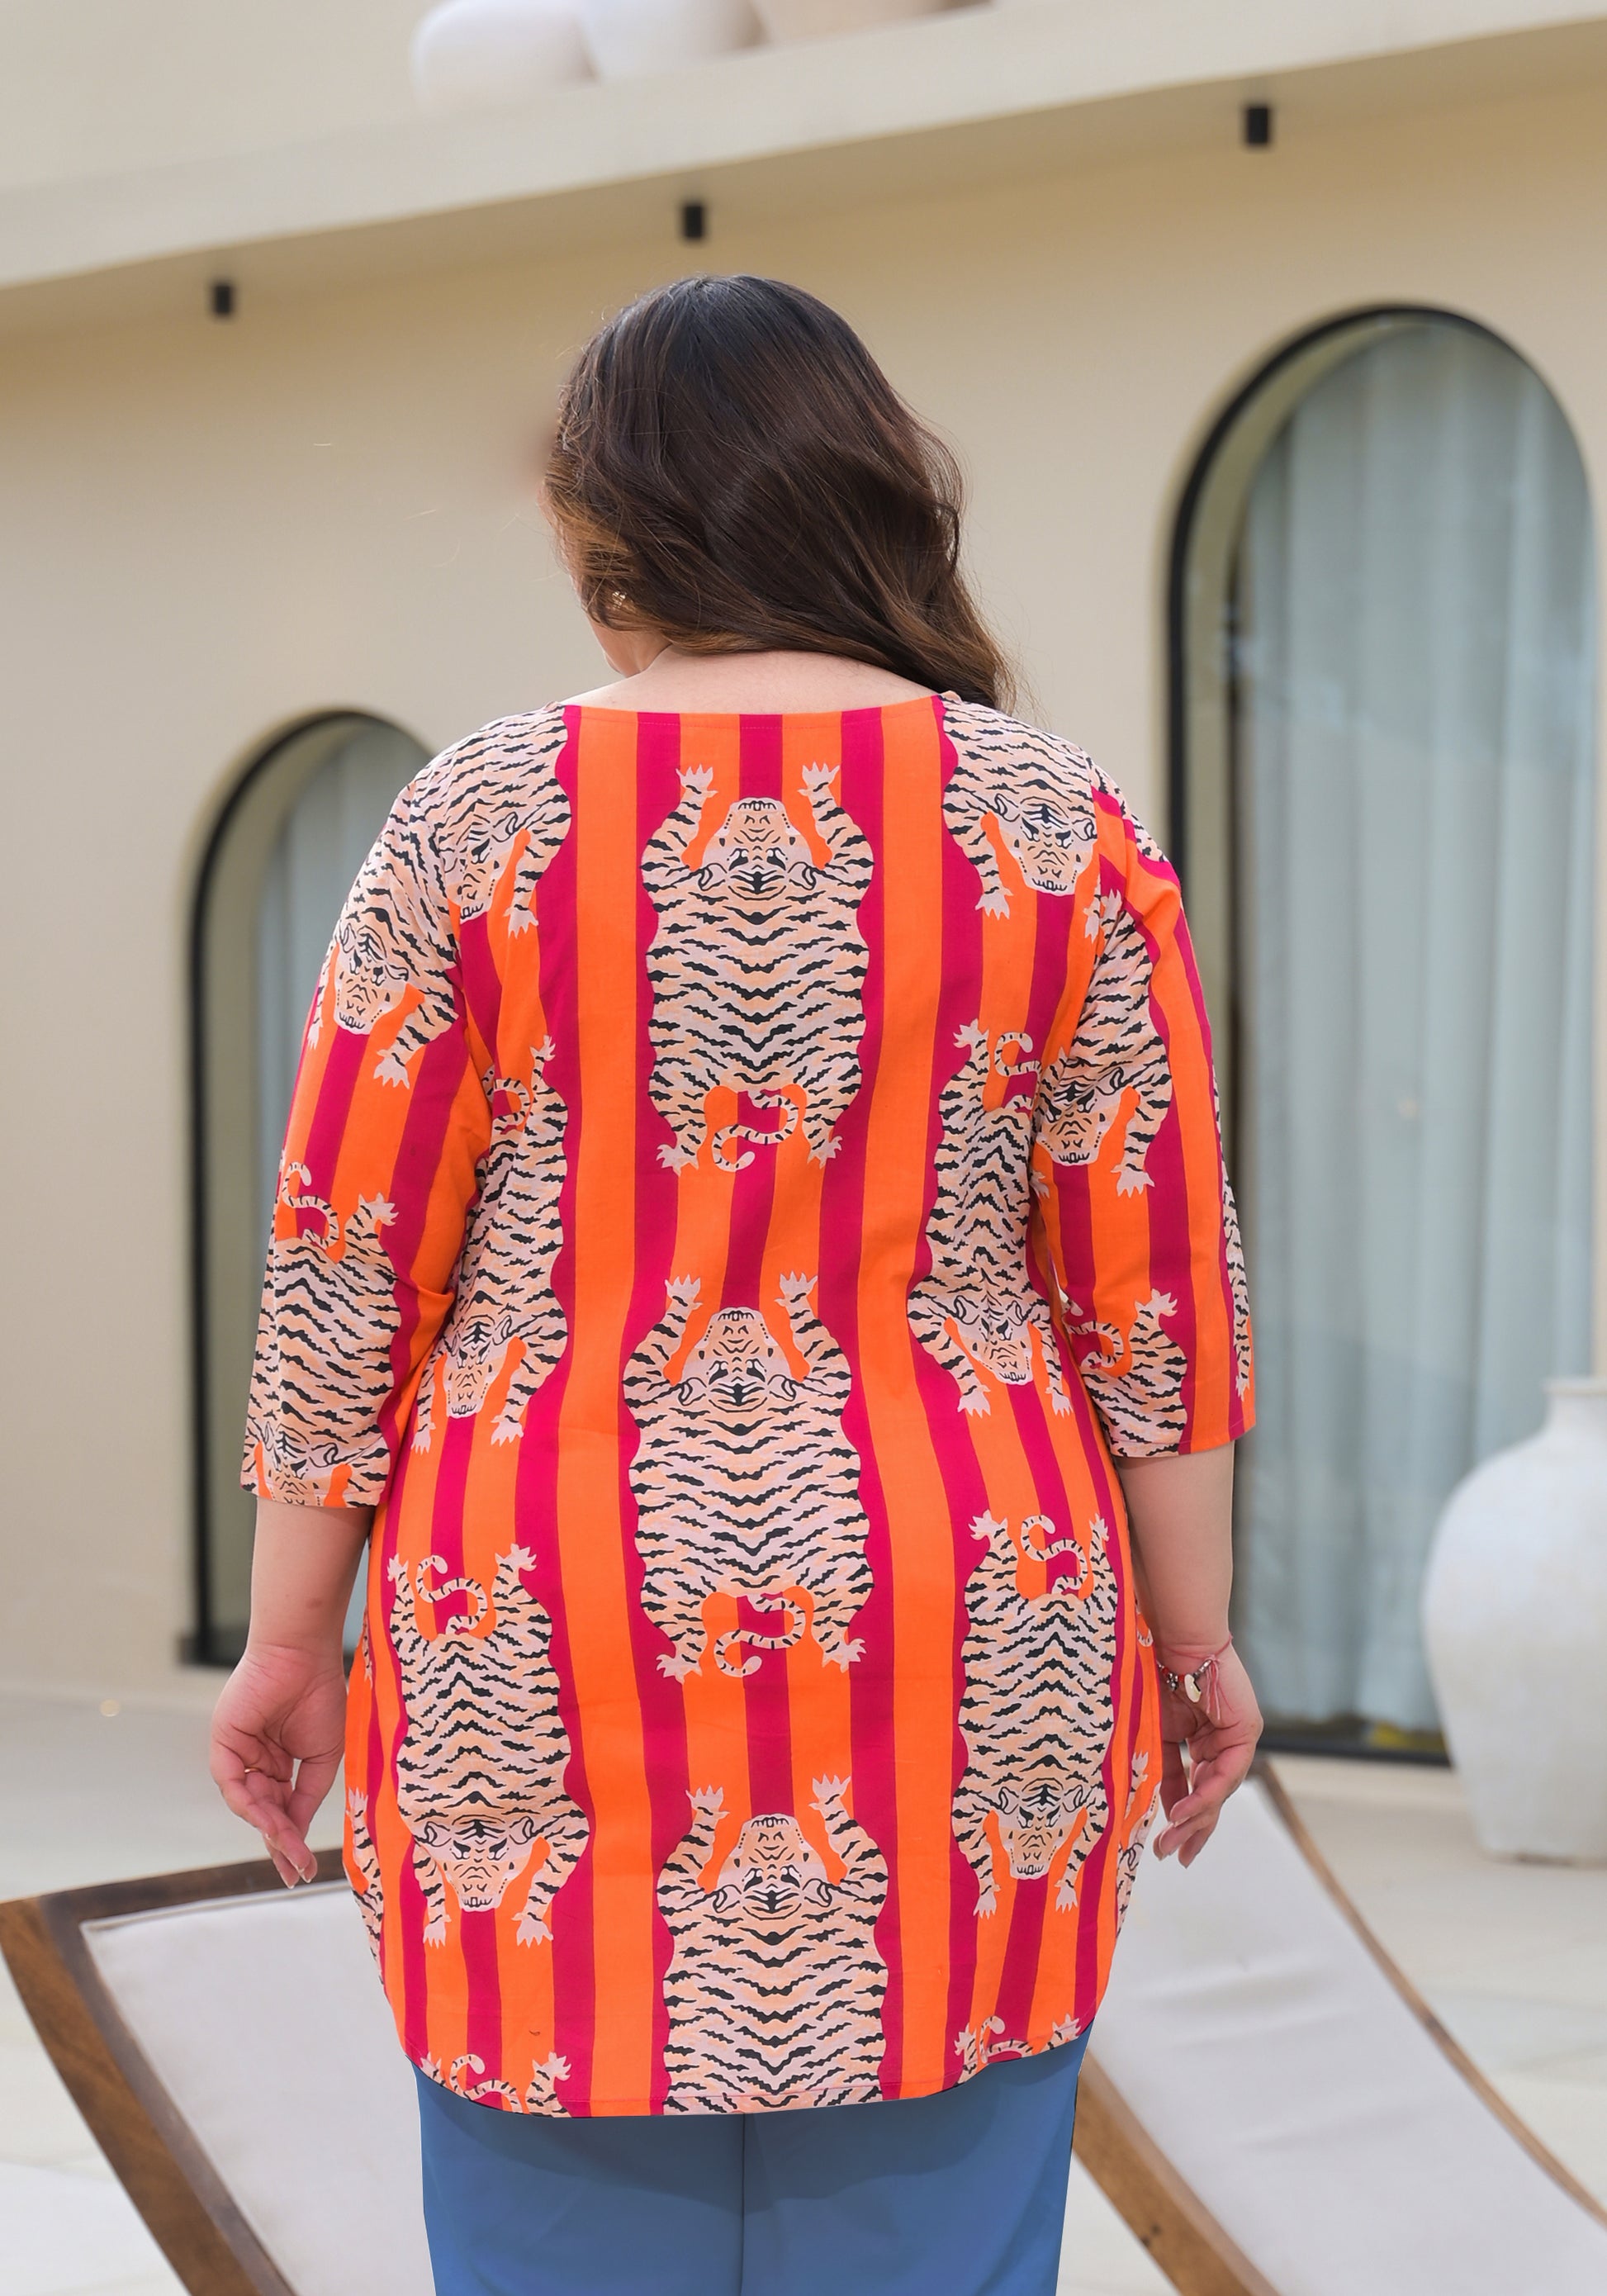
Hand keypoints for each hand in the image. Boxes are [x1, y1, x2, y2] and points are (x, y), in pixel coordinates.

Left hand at [210, 1642, 346, 1887]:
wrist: (303, 1656)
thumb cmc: (320, 1696)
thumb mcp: (323, 1757)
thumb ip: (308, 1795)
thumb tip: (296, 1833)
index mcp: (280, 1762)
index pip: (281, 1809)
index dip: (291, 1839)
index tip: (303, 1870)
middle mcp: (257, 1762)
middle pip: (264, 1812)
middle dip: (279, 1843)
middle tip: (293, 1873)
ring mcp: (239, 1754)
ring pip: (250, 1804)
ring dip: (270, 1828)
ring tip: (290, 1849)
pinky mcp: (224, 1744)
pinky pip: (233, 1784)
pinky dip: (251, 1805)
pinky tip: (271, 1820)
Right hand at [1153, 1642, 1261, 1866]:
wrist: (1176, 1639)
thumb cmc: (1158, 1673)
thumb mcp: (1156, 1730)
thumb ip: (1162, 1765)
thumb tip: (1155, 1803)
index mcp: (1203, 1738)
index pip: (1195, 1785)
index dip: (1182, 1814)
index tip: (1166, 1841)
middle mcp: (1224, 1741)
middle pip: (1211, 1795)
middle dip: (1192, 1829)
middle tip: (1175, 1856)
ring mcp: (1237, 1737)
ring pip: (1219, 1789)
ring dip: (1196, 1819)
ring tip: (1174, 1842)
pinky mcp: (1245, 1731)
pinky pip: (1225, 1773)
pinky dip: (1205, 1795)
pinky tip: (1185, 1813)